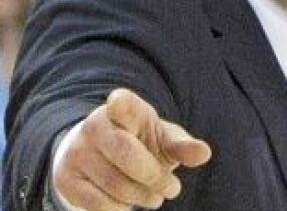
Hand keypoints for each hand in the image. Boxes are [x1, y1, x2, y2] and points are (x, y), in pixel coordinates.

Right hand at [53, 89, 212, 210]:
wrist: (100, 157)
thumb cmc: (141, 144)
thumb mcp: (164, 139)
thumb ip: (183, 146)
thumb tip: (204, 153)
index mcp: (122, 108)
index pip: (120, 103)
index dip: (119, 104)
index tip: (117, 103)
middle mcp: (93, 125)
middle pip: (128, 156)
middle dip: (156, 178)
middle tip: (173, 189)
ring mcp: (76, 152)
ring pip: (115, 184)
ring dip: (141, 197)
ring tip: (154, 198)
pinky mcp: (65, 179)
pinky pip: (97, 203)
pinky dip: (119, 208)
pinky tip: (128, 204)